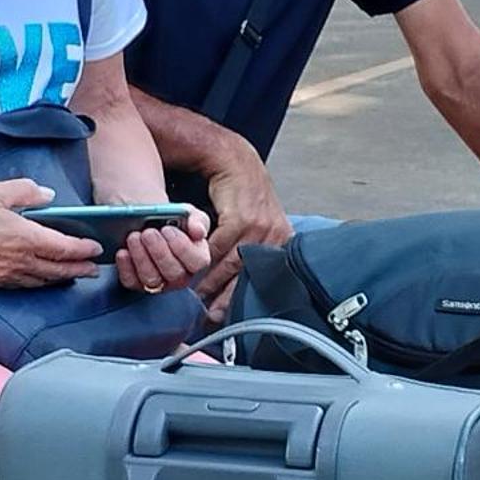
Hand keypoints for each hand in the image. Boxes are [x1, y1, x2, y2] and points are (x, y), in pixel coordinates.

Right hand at [0, 180, 102, 286]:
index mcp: (25, 238)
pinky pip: (22, 285)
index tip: (96, 248)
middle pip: (57, 270)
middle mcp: (18, 261)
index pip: (64, 248)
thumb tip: (47, 196)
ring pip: (40, 280)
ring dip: (60, 278)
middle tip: (94, 269)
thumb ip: (26, 191)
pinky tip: (39, 279)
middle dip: (79, 269)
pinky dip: (38, 283)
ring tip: (72, 275)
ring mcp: (4, 275)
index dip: (83, 249)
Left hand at [115, 207, 211, 294]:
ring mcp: (159, 283)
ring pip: (151, 278)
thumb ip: (198, 220)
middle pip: (174, 272)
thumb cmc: (173, 220)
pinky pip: (131, 281)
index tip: (168, 229)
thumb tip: (198, 231)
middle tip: (148, 232)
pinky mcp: (137, 284)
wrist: (150, 220)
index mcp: (197, 259)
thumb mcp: (188, 214)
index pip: (197, 262)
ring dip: (141, 257)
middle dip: (159, 251)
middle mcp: (180, 276)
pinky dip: (126, 266)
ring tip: (134, 237)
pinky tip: (123, 251)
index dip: (183, 247)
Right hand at [196, 154, 292, 322]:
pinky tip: (196, 273)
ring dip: (212, 284)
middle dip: (228, 300)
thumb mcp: (261, 224)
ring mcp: (260, 228)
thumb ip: (256, 250)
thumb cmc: (246, 196)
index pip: (265, 279)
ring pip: (231, 266)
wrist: (236, 163)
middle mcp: (275, 235)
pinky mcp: (241, 219)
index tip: (229, 316)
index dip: (245, 300)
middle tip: (211, 316)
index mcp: (283, 241)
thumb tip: (248, 285)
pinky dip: (205, 263)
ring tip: (199, 298)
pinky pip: (219, 249)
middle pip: (248, 278)